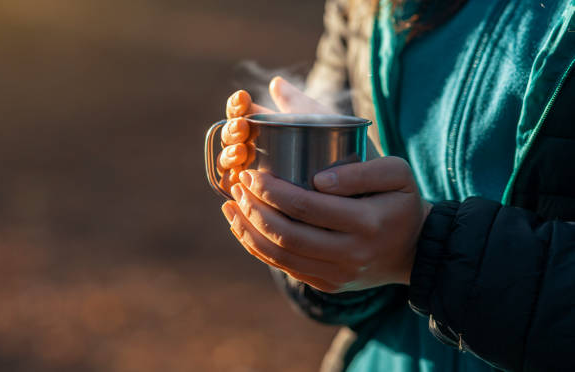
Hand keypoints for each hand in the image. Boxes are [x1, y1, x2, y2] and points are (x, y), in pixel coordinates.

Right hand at [218, 77, 333, 190]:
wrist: (347, 176)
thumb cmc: (332, 145)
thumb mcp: (315, 120)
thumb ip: (294, 102)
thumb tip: (275, 82)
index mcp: (260, 126)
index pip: (239, 113)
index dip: (237, 105)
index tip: (244, 98)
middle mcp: (249, 148)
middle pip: (229, 138)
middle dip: (232, 130)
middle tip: (242, 128)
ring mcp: (249, 173)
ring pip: (227, 163)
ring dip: (228, 155)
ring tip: (241, 152)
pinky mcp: (251, 196)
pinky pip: (231, 190)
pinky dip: (229, 182)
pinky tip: (236, 178)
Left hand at [220, 157, 432, 292]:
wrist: (414, 250)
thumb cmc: (400, 202)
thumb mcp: (396, 173)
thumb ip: (360, 170)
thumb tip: (317, 179)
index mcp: (366, 223)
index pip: (305, 206)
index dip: (271, 190)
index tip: (252, 173)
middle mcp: (350, 254)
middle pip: (286, 234)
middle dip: (253, 208)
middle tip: (238, 185)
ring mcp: (337, 275)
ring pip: (279, 256)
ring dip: (248, 230)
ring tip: (231, 205)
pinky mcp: (327, 284)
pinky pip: (284, 267)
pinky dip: (257, 247)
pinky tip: (242, 227)